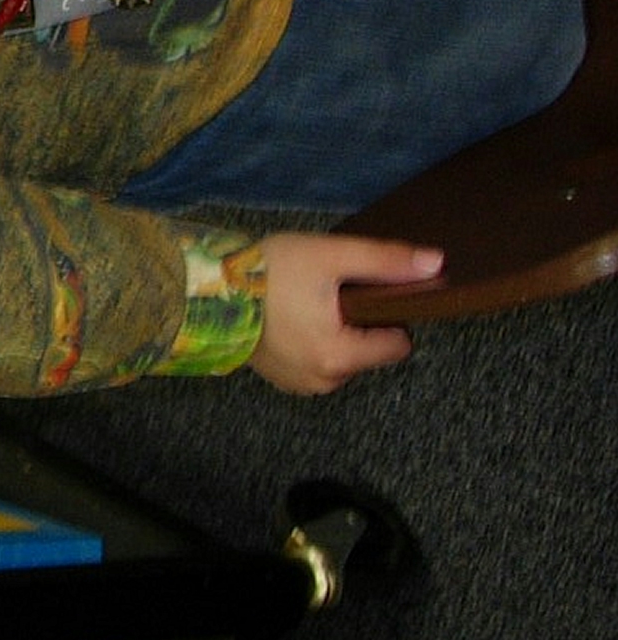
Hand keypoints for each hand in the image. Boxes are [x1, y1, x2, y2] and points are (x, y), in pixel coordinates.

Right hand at [246, 232, 444, 394]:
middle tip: (324, 295)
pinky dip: (307, 345)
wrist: (201, 290)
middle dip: (355, 326)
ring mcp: (297, 383)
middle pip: (367, 352)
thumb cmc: (267, 273)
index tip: (359, 295)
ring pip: (340, 358)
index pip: (397, 344)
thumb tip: (437, 264)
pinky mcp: (277, 379)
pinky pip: (312, 363)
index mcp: (341, 356)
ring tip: (301, 306)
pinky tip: (286, 321)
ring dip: (330, 336)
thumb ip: (385, 261)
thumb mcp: (330, 256)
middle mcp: (323, 380)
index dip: (385, 316)